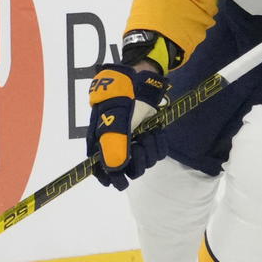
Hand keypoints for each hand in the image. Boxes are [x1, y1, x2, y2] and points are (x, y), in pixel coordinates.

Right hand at [87, 63, 169, 189]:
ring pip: (146, 162)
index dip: (111, 179)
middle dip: (138, 161)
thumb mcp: (116, 119)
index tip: (121, 184)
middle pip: (129, 171)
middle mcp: (118, 144)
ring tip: (148, 133)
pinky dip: (159, 143)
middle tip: (139, 146)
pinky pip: (158, 152)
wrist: (141, 78)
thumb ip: (114, 146)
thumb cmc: (122, 96)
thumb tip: (115, 170)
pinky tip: (155, 131)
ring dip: (150, 150)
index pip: (103, 171)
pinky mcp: (150, 135)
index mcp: (102, 142)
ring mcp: (135, 140)